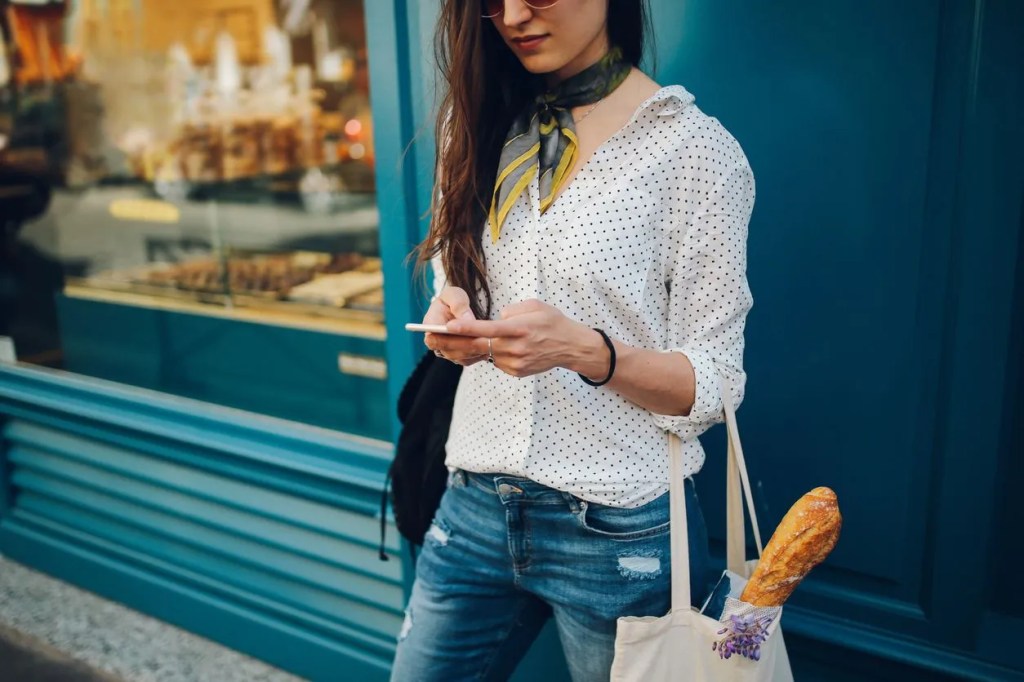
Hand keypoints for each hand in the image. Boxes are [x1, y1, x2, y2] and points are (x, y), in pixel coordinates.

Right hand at [423, 286, 487, 365]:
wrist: (459, 307)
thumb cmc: (454, 298)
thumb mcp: (455, 295)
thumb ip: (459, 305)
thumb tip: (468, 320)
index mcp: (430, 324)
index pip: (432, 339)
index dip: (448, 339)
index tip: (466, 332)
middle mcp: (437, 342)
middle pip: (449, 351)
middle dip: (466, 345)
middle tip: (484, 338)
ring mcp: (447, 351)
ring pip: (460, 357)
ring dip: (475, 351)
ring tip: (490, 342)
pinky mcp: (459, 356)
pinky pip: (469, 359)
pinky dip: (480, 354)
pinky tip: (491, 346)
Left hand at [446, 299, 595, 376]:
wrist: (572, 347)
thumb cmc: (553, 321)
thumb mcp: (535, 306)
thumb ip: (512, 311)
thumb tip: (495, 321)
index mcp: (520, 328)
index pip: (487, 329)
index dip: (465, 328)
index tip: (447, 326)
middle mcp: (516, 348)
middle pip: (477, 347)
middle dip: (451, 343)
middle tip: (430, 339)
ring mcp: (515, 363)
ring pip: (484, 354)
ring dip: (467, 348)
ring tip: (447, 342)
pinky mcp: (516, 371)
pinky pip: (496, 360)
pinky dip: (490, 353)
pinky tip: (490, 347)